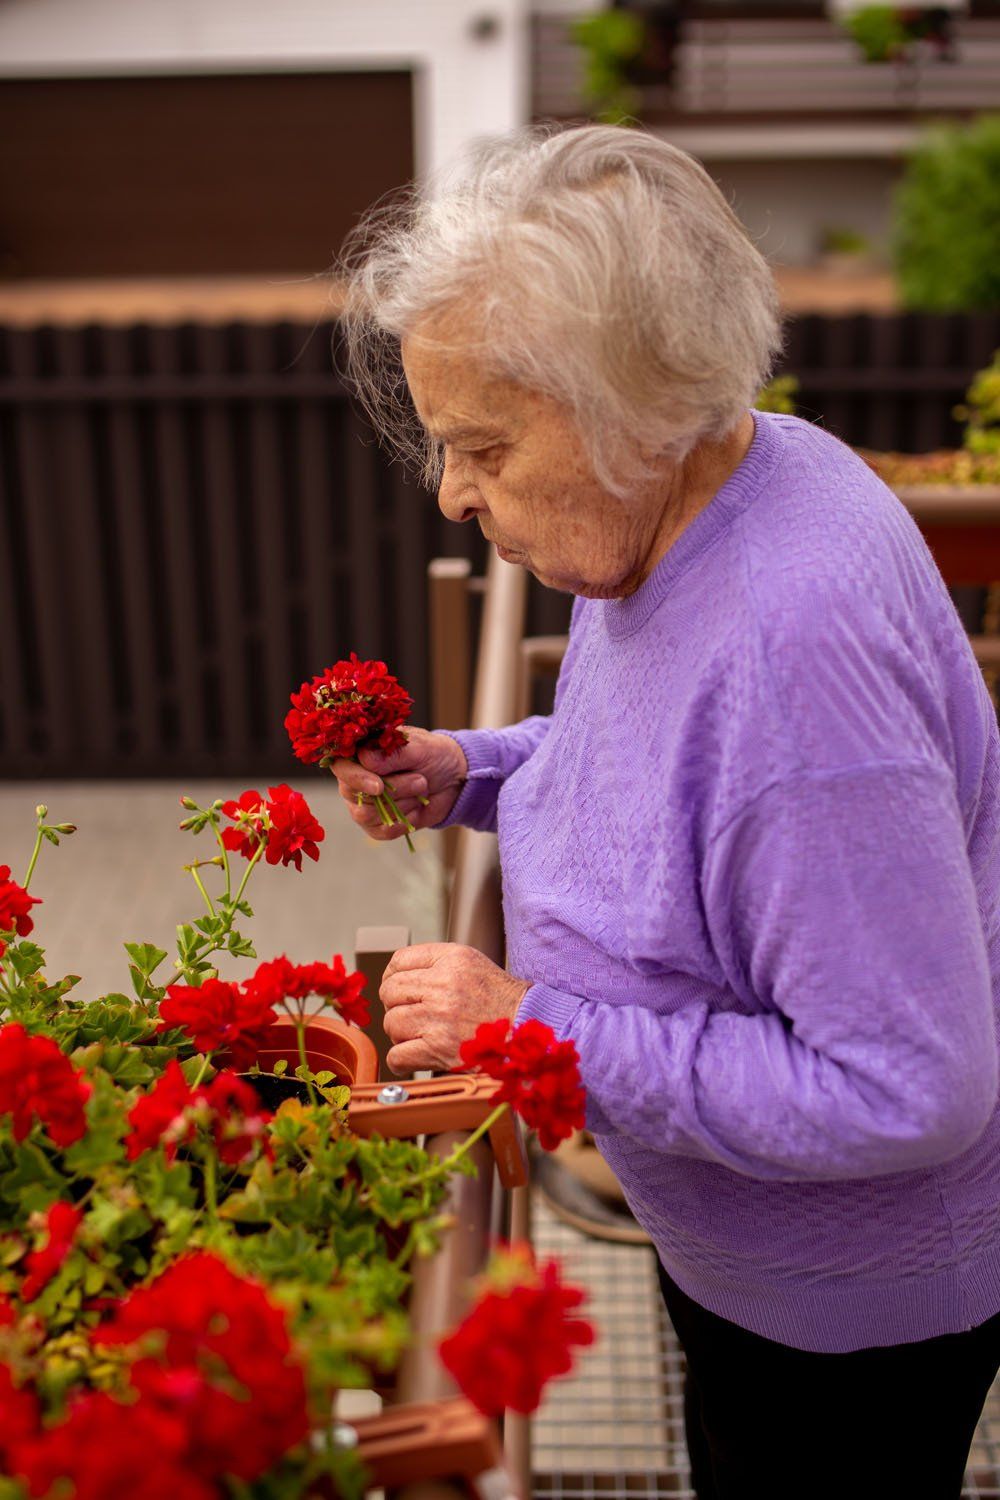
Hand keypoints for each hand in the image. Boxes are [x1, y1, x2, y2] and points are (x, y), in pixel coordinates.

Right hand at [330, 728, 467, 840]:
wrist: (453, 779)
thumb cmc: (433, 754)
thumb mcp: (420, 748)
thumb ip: (393, 753)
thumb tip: (365, 758)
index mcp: (360, 754)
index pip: (341, 767)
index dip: (356, 778)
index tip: (379, 787)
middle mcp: (355, 780)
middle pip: (353, 793)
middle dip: (392, 790)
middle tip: (421, 780)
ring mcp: (364, 805)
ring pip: (366, 815)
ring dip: (401, 804)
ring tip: (422, 787)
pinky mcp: (377, 825)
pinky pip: (382, 832)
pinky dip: (404, 821)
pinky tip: (416, 807)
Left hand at [380, 943, 530, 1074]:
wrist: (528, 1029)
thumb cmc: (502, 1000)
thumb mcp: (472, 964)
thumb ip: (436, 964)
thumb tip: (397, 976)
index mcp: (452, 958)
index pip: (399, 960)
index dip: (393, 976)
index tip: (398, 989)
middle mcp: (443, 984)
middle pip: (390, 991)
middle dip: (396, 1005)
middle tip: (411, 1015)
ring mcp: (439, 1017)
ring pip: (391, 1023)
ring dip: (400, 1033)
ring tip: (419, 1036)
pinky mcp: (438, 1049)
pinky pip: (397, 1056)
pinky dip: (401, 1060)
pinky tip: (413, 1057)